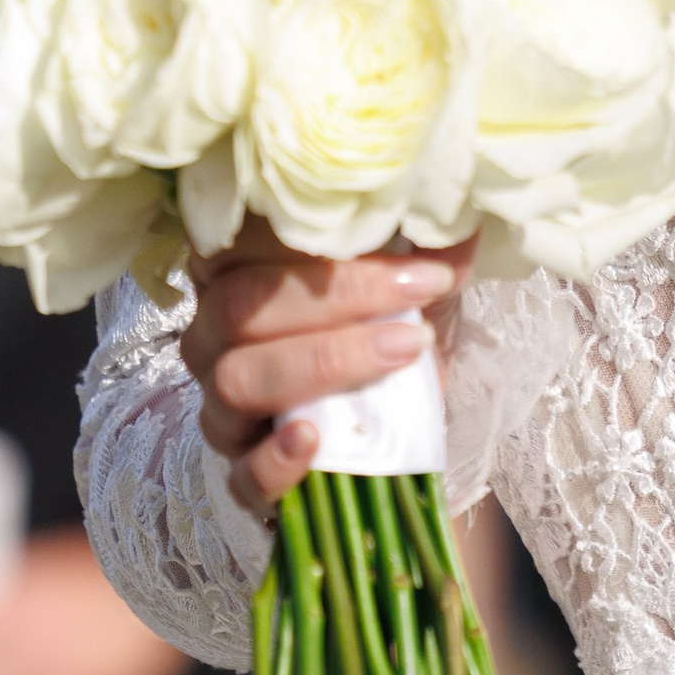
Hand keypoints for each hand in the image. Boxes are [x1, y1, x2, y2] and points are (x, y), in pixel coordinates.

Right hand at [185, 221, 476, 518]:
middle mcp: (214, 338)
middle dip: (336, 294)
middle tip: (422, 288)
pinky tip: (314, 441)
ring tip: (404, 349)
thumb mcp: (419, 280)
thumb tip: (460, 197)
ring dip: (324, 362)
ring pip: (236, 380)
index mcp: (237, 274)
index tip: (391, 226)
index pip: (236, 239)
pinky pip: (241, 474)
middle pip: (236, 307)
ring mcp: (223, 410)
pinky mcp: (245, 476)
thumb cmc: (393, 331)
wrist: (403, 425)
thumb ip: (433, 237)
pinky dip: (275, 461)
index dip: (307, 232)